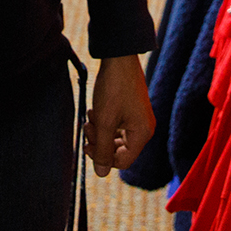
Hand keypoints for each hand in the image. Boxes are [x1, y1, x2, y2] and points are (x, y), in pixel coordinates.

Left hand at [84, 55, 155, 176]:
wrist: (119, 57)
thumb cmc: (113, 88)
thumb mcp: (104, 121)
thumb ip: (102, 149)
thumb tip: (101, 174)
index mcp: (142, 134)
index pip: (122, 161)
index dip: (103, 158)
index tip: (87, 146)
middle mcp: (145, 128)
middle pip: (120, 150)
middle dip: (100, 142)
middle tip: (86, 128)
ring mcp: (140, 118)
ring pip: (117, 137)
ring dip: (101, 132)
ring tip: (90, 117)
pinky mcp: (134, 109)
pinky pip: (119, 125)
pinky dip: (105, 122)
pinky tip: (95, 111)